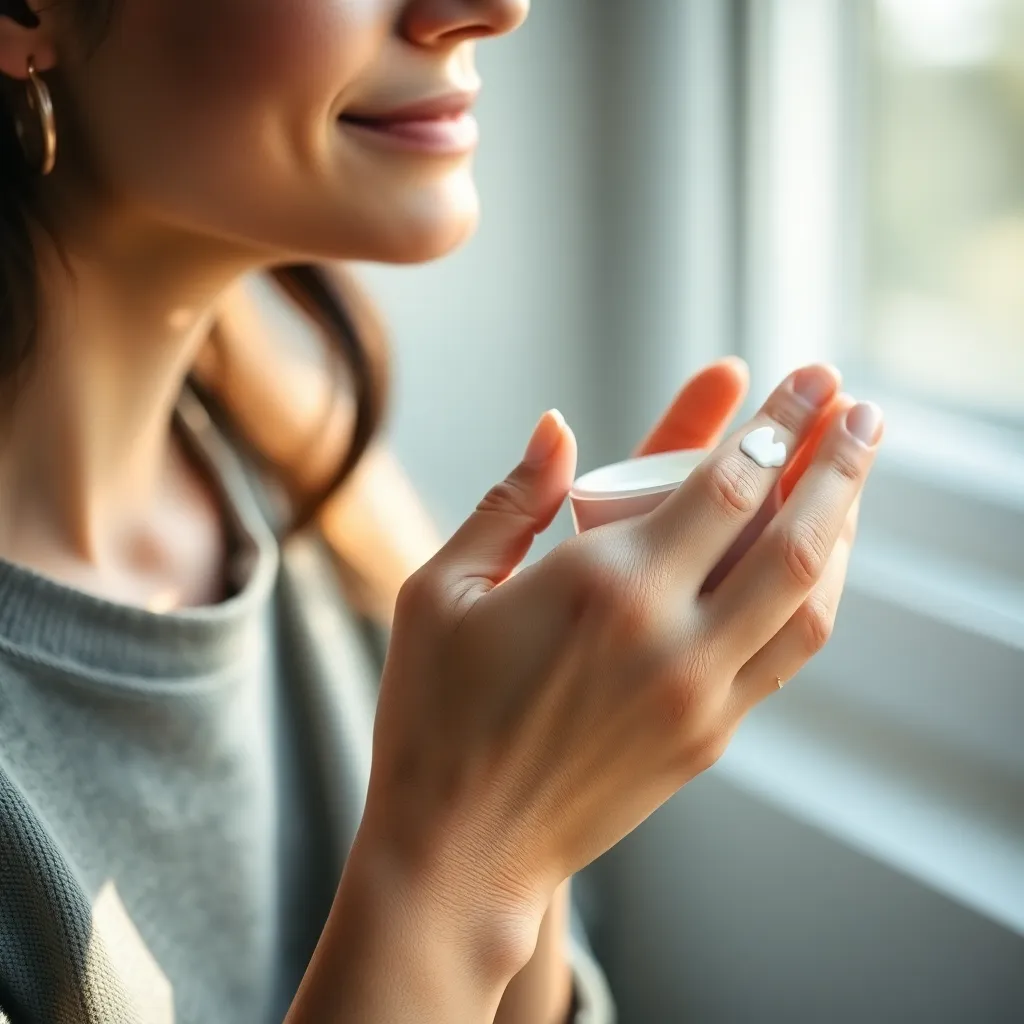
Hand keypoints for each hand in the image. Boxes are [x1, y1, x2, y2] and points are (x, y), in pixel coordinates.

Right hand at [358, 363, 881, 973]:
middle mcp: (668, 637)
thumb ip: (508, 502)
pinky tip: (814, 563)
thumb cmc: (433, 716)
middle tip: (861, 406)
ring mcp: (700, 695)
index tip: (809, 377)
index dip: (779, 420)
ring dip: (845, 527)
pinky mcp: (708, 738)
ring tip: (853, 475)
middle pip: (793, 532)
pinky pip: (786, 655)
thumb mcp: (440, 590)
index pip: (726, 482)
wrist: (460, 849)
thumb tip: (555, 428)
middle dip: (838, 457)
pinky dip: (814, 597)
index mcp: (600, 584)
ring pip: (810, 599)